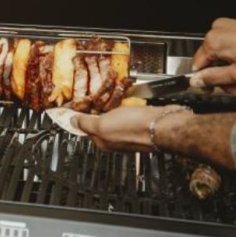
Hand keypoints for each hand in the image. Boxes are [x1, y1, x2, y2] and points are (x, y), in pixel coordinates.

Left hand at [72, 105, 186, 152]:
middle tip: (94, 97)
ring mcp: (129, 131)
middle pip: (100, 123)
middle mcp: (116, 139)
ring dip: (112, 105)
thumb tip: (72, 122)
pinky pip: (128, 112)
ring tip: (110, 95)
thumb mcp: (102, 124)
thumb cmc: (135, 127)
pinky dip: (125, 105)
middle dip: (96, 109)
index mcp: (103, 141)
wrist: (163, 124)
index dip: (79, 116)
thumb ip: (85, 124)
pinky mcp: (142, 123)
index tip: (76, 107)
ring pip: (115, 116)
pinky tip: (126, 99)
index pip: (85, 129)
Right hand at [191, 18, 235, 94]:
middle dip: (229, 80)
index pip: (197, 65)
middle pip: (214, 64)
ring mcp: (231, 28)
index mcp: (213, 41)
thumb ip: (213, 79)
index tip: (212, 89)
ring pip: (227, 60)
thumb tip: (196, 80)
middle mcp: (219, 30)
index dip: (206, 81)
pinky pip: (235, 51)